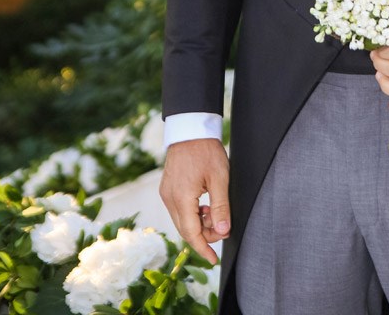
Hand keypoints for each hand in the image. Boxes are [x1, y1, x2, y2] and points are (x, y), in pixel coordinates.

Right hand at [159, 139, 230, 264]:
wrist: (190, 128)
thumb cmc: (206, 150)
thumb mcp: (220, 178)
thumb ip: (221, 207)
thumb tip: (223, 231)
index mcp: (182, 198)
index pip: (192, 234)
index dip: (204, 249)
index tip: (214, 259)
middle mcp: (170, 199)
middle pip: (185, 230)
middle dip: (204, 235)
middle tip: (222, 229)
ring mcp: (166, 194)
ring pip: (182, 220)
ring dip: (198, 224)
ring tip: (215, 214)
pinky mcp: (167, 189)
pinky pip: (178, 210)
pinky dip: (191, 214)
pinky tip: (204, 206)